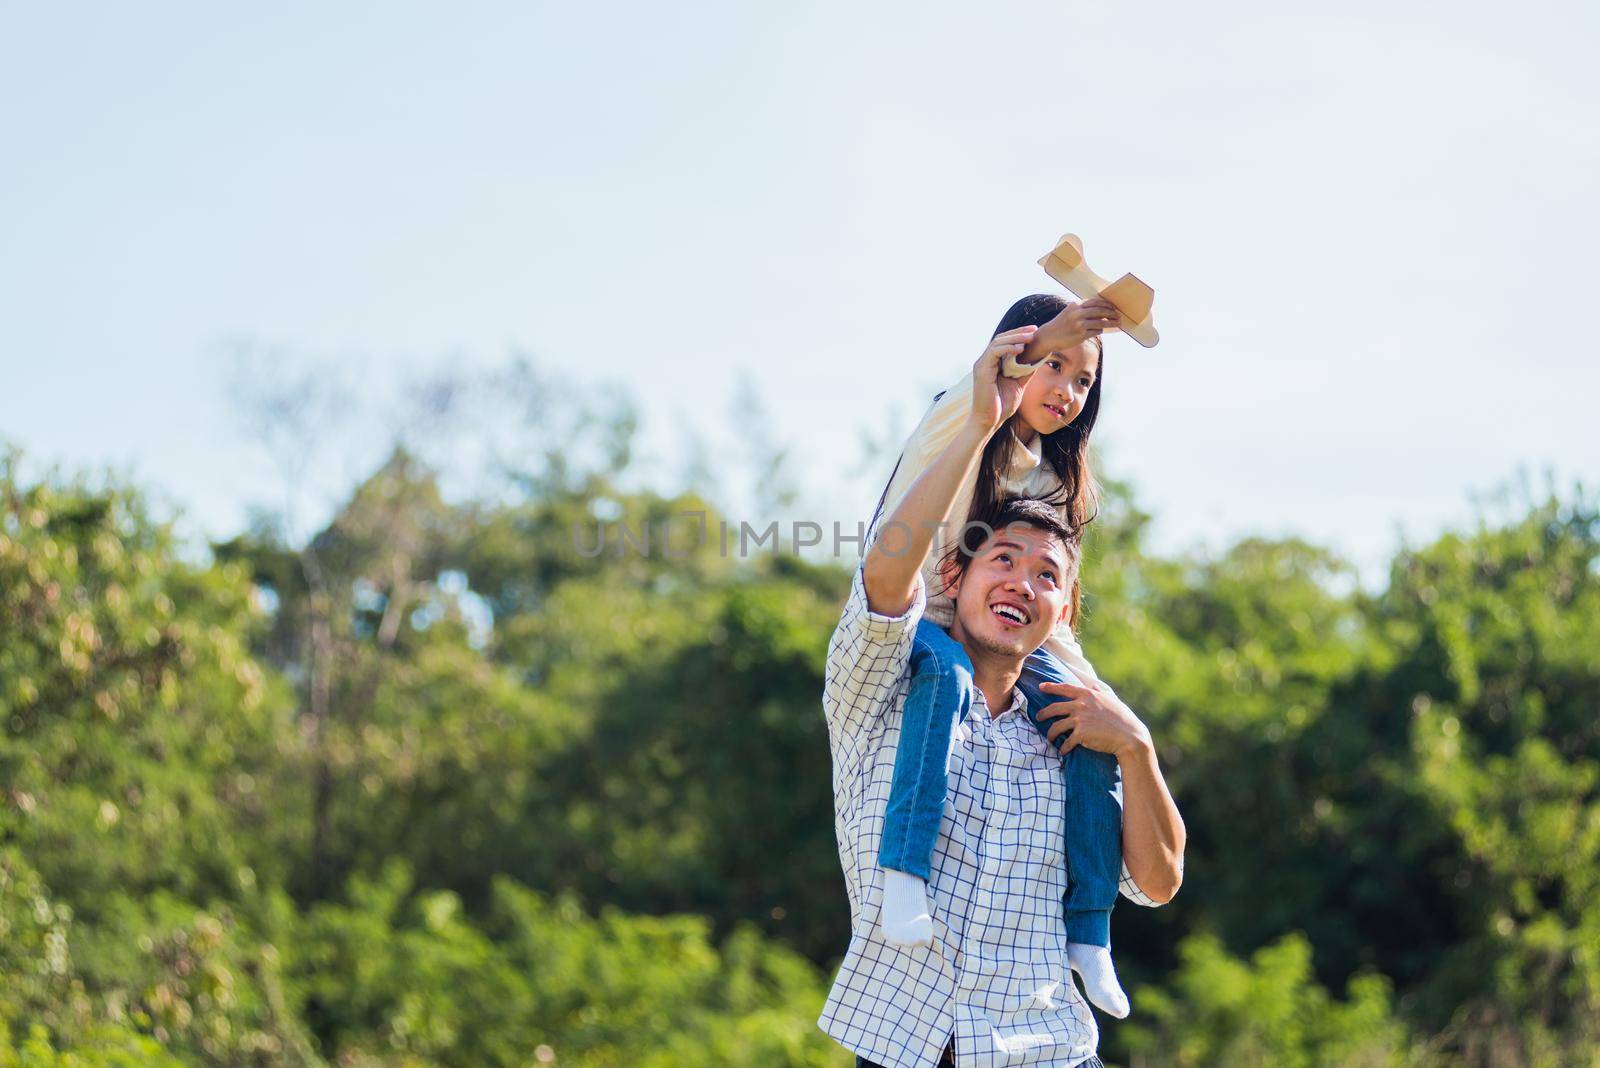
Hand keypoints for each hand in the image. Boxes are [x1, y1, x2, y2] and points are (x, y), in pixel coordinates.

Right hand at [968, 325, 1036, 432]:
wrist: (990, 422)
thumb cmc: (1002, 405)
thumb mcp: (1019, 384)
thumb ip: (1026, 370)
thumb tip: (1040, 357)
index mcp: (993, 363)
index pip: (1005, 342)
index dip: (1019, 335)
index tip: (1035, 332)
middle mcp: (985, 361)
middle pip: (1001, 338)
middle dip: (1019, 332)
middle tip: (1034, 330)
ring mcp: (982, 365)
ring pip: (998, 342)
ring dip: (1015, 338)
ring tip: (1030, 337)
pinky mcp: (981, 370)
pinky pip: (994, 352)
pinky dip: (1007, 348)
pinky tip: (1020, 348)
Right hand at [1019, 298, 1121, 363]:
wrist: (1048, 336)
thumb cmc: (1061, 324)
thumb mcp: (1070, 312)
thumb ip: (1083, 309)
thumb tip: (1101, 310)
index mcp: (1076, 305)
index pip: (1096, 302)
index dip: (1106, 304)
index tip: (1113, 307)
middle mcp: (1078, 314)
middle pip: (1101, 311)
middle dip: (1112, 313)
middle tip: (1119, 315)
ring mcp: (1079, 325)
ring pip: (1101, 322)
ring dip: (1111, 323)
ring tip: (1118, 323)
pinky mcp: (1081, 335)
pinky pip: (1096, 331)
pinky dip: (1100, 330)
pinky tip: (1101, 330)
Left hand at [1034, 678, 1152, 758]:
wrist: (1130, 736)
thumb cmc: (1123, 718)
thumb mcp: (1112, 701)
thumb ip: (1100, 693)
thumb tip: (1094, 686)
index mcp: (1088, 695)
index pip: (1065, 688)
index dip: (1051, 687)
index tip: (1041, 687)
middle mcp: (1081, 705)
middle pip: (1054, 708)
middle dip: (1043, 713)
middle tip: (1038, 717)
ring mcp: (1079, 720)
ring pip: (1056, 726)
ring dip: (1051, 734)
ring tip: (1050, 739)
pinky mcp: (1080, 735)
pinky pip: (1066, 742)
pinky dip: (1063, 748)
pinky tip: (1063, 752)